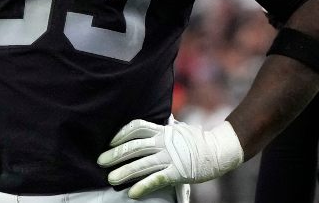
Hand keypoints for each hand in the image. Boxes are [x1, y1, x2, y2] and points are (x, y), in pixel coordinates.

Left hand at [97, 119, 243, 198]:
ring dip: (125, 171)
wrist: (218, 150)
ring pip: (143, 164)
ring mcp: (171, 157)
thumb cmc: (197, 141)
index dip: (122, 133)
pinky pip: (157, 179)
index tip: (110, 141)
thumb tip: (154, 127)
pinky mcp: (178, 172)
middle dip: (116, 154)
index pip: (138, 126)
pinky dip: (143, 186)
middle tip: (101, 161)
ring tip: (111, 179)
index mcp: (163, 131)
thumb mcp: (178, 130)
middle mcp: (164, 142)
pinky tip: (132, 192)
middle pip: (135, 146)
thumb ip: (164, 130)